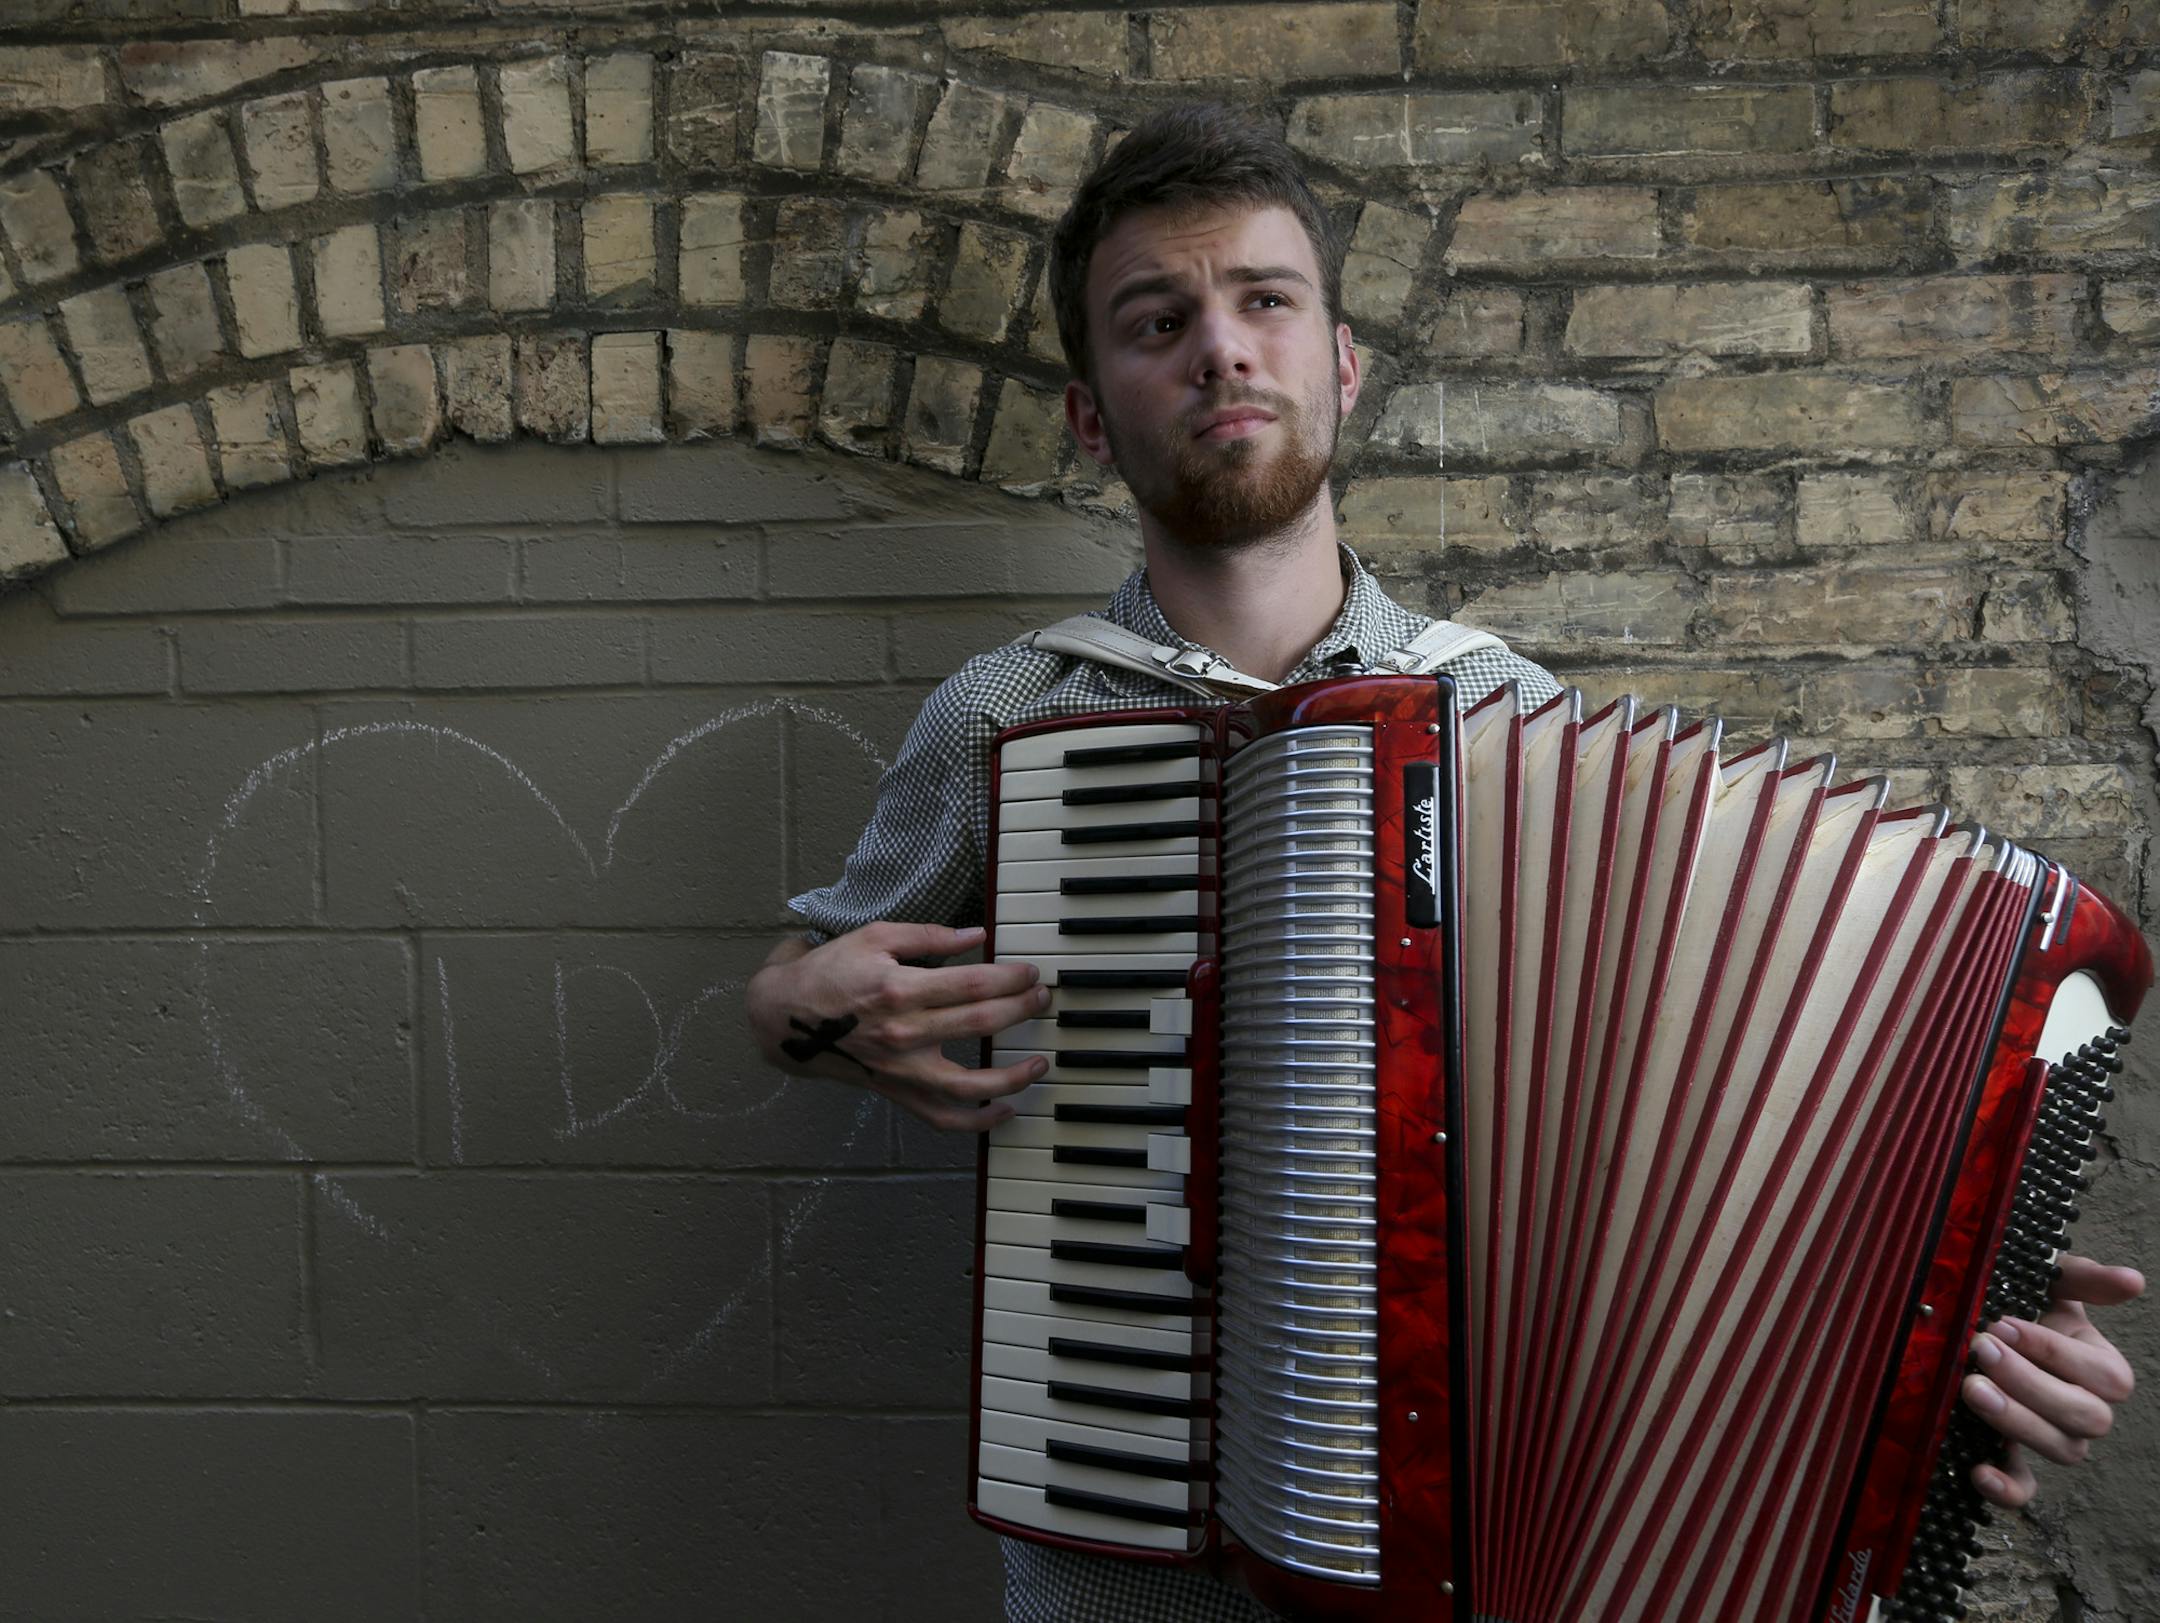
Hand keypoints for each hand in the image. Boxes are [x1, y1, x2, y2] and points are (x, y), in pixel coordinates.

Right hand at [748, 921, 1049, 1131]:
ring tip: (1039, 1062)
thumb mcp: (875, 937)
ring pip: (968, 1085)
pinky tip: (1005, 1109)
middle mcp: (903, 1033)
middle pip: (979, 1024)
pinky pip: (940, 1118)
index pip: (973, 984)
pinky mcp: (894, 1091)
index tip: (1030, 972)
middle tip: (1042, 998)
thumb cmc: (830, 970)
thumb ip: (929, 936)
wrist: (783, 1017)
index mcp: (900, 989)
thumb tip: (978, 935)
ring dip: (1012, 1075)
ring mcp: (900, 1069)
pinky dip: (976, 1122)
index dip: (1011, 978)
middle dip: (1021, 1009)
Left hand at [1961, 1252, 2141, 1507]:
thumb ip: (2086, 1278)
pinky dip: (2007, 1488)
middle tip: (1981, 1350)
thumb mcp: (2050, 1282)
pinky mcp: (2017, 1459)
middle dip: (2031, 1383)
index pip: (2104, 1377)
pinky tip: (1978, 1470)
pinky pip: (2025, 1488)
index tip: (2004, 1323)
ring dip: (2018, 1423)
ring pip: (2062, 1449)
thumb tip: (2134, 1281)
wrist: (1981, 1326)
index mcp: (2103, 1369)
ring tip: (1971, 1388)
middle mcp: (2088, 1410)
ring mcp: (2056, 1439)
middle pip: (2085, 1416)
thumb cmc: (2025, 1302)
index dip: (2055, 1353)